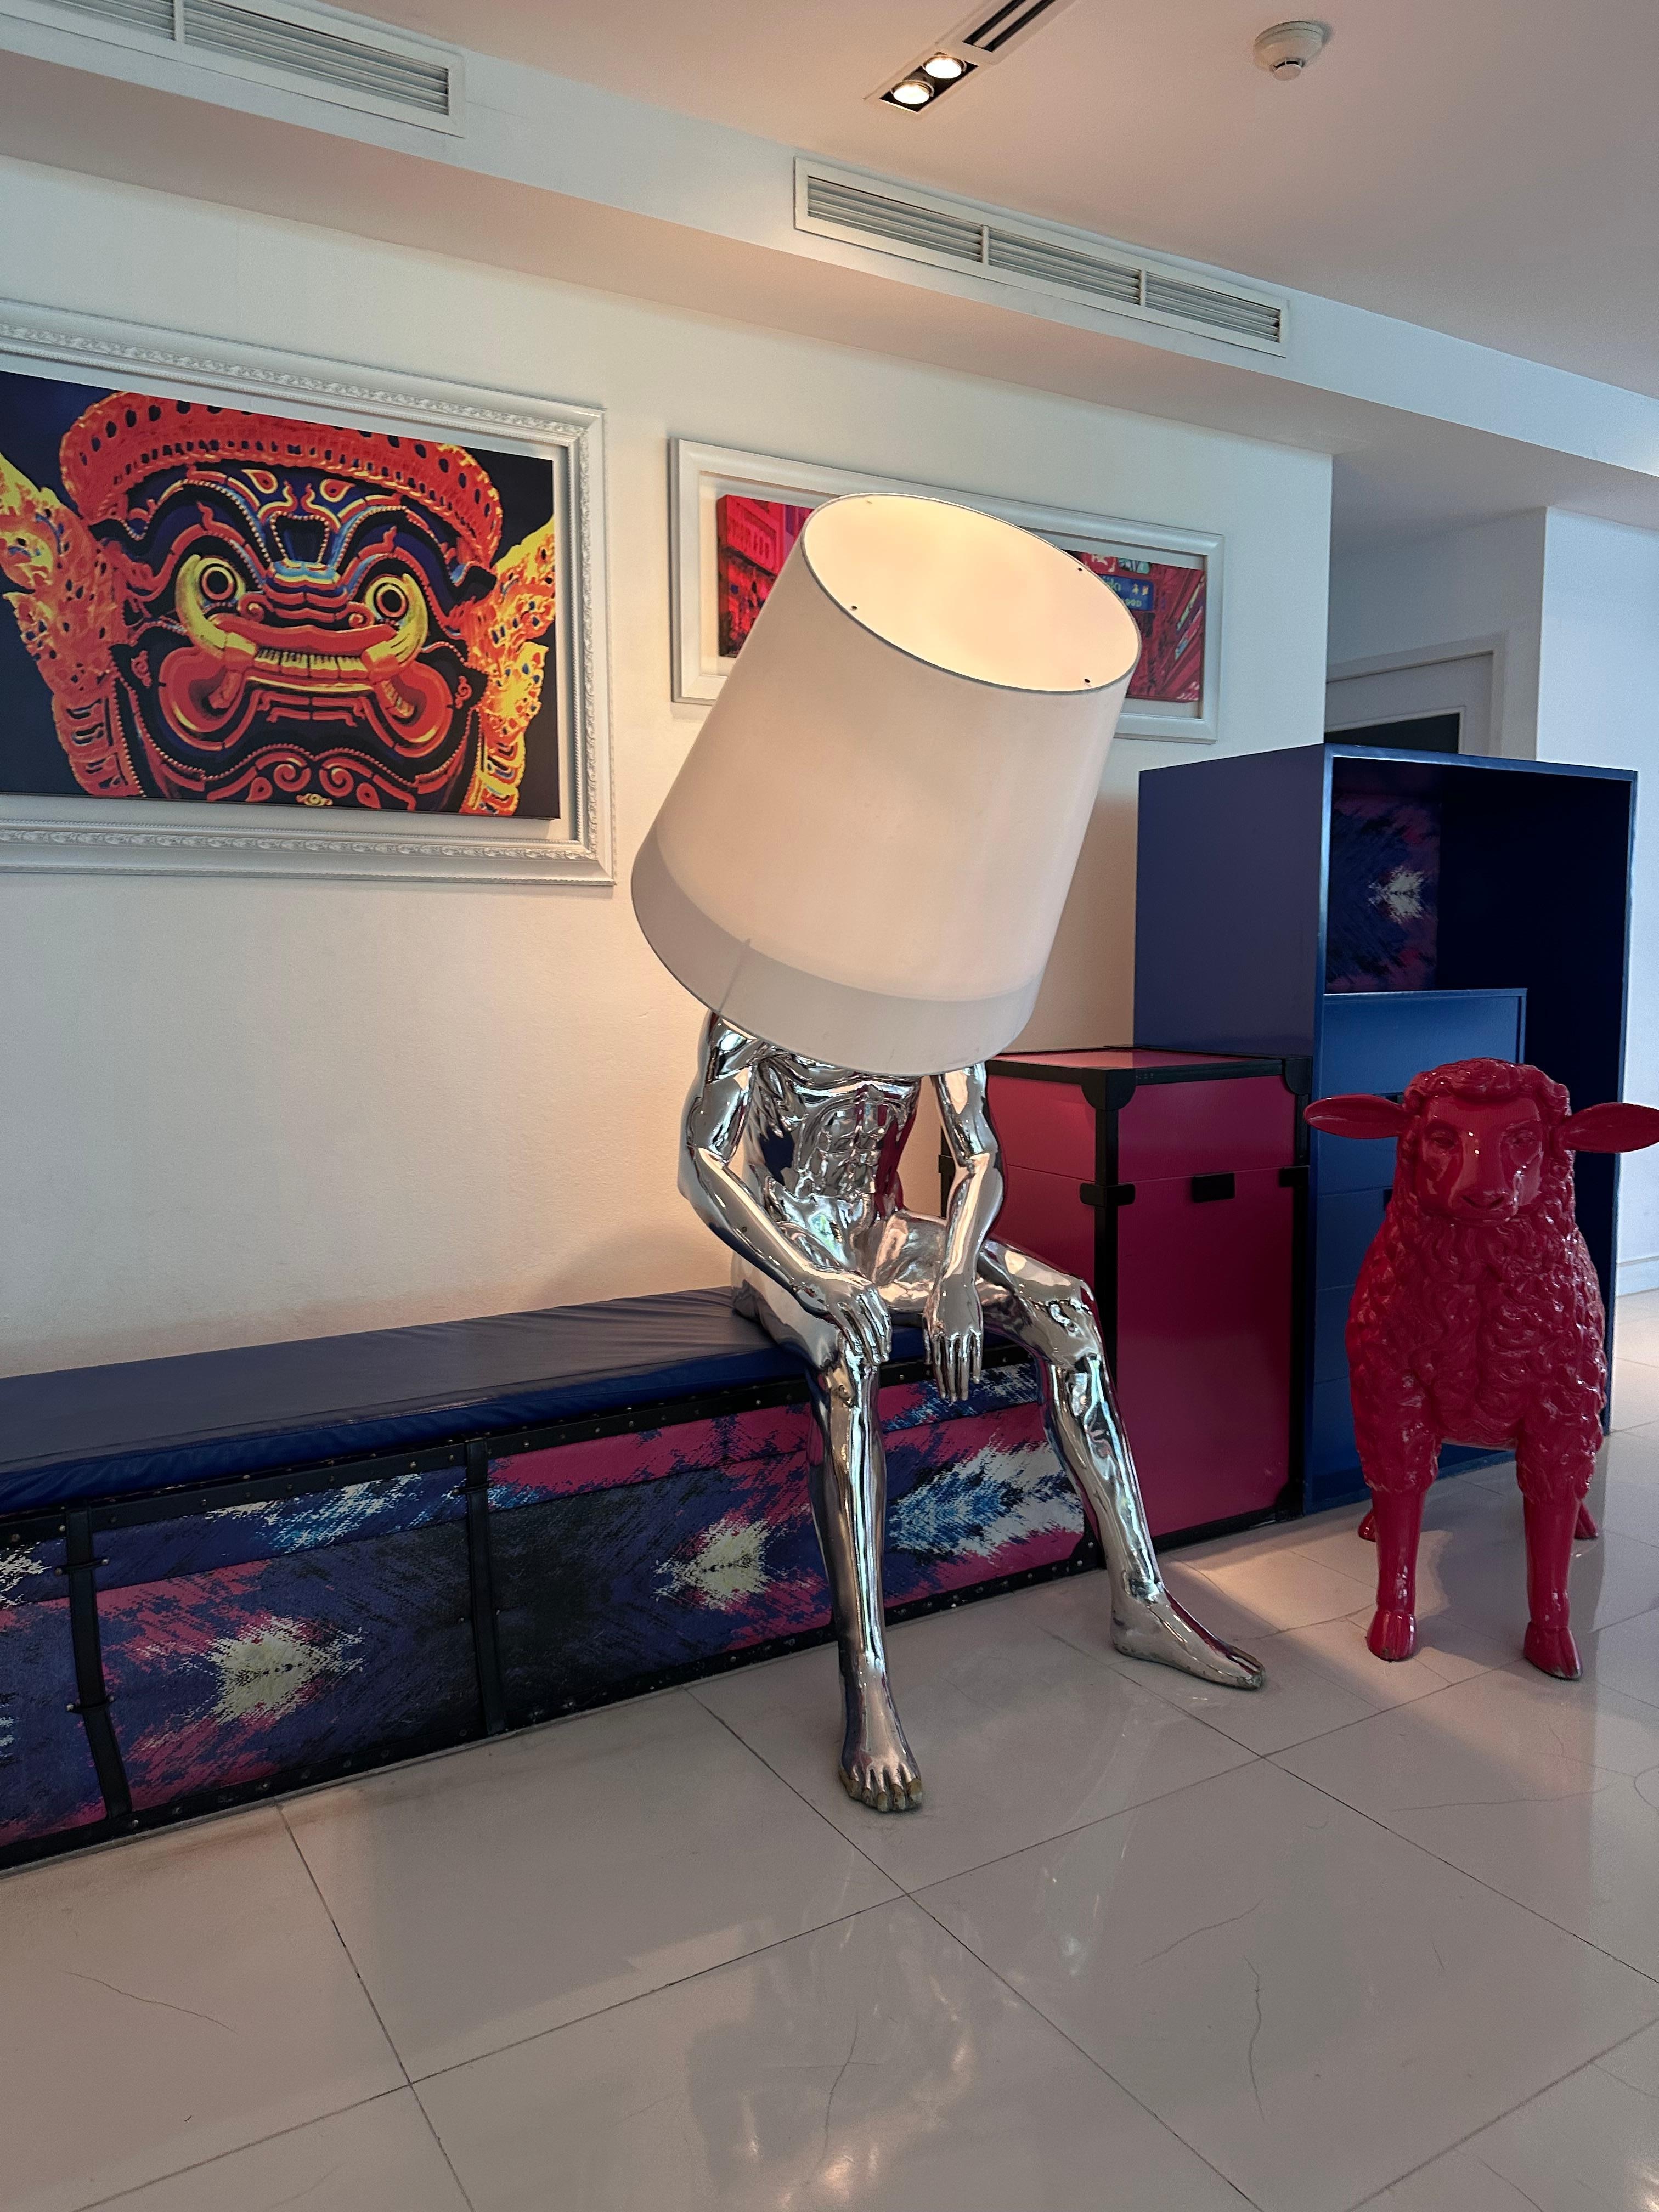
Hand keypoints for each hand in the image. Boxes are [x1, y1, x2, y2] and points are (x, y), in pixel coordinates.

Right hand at [813, 1269, 891, 1367]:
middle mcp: (861, 1291)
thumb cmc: (833, 1285)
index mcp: (869, 1288)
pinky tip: (858, 1351)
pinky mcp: (833, 1304)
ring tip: (873, 1359)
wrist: (809, 1275)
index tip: (887, 1348)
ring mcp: (847, 1297)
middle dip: (881, 1344)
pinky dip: (854, 1340)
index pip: (883, 1316)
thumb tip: (879, 1324)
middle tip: (883, 1358)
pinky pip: (847, 1326)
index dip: (886, 1335)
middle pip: (876, 1323)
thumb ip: (867, 1301)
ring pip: (864, 1327)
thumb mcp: (855, 1288)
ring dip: (870, 1346)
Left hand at [925, 1274, 982, 1401]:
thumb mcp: (925, 1319)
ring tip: (964, 1394)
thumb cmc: (938, 1299)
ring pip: (962, 1361)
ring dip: (963, 1380)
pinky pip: (976, 1350)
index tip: (943, 1394)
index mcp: (934, 1333)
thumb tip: (925, 1363)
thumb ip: (925, 1342)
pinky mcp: (976, 1327)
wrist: (954, 1280)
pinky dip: (977, 1365)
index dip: (940, 1381)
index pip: (936, 1363)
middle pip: (949, 1366)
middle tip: (954, 1400)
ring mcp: (963, 1331)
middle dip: (952, 1385)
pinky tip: (976, 1378)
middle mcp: (948, 1335)